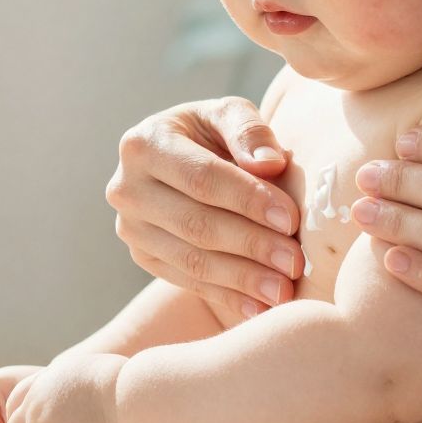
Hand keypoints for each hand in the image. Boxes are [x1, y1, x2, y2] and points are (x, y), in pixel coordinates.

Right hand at [107, 98, 306, 316]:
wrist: (181, 160)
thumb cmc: (213, 133)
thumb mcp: (228, 114)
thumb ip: (249, 131)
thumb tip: (270, 164)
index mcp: (144, 144)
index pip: (202, 178)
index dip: (248, 200)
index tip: (290, 219)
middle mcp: (127, 189)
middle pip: (196, 224)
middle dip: (250, 245)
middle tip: (294, 262)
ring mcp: (131, 228)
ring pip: (191, 260)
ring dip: (242, 278)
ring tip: (283, 290)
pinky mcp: (143, 257)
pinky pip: (188, 282)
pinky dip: (228, 296)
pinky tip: (261, 307)